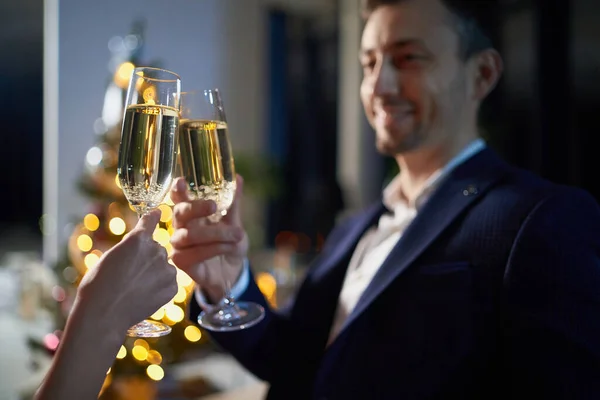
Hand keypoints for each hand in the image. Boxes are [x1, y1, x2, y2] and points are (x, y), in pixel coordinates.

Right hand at [76, 210, 176, 332]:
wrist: (104, 313)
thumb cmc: (98, 285)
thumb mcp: (109, 257)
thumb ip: (128, 247)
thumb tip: (138, 244)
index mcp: (137, 239)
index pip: (150, 221)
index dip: (153, 217)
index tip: (159, 212)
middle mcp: (156, 250)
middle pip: (156, 249)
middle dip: (148, 257)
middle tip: (131, 274)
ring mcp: (166, 269)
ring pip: (164, 267)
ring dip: (155, 273)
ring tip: (136, 288)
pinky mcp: (173, 287)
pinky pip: (169, 283)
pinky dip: (160, 288)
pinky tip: (144, 296)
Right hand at [169, 175, 248, 301]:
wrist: (233, 272)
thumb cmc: (228, 244)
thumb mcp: (234, 222)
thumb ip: (233, 202)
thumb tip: (238, 177)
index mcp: (191, 214)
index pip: (178, 199)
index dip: (177, 190)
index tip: (182, 181)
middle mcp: (181, 228)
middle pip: (179, 213)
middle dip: (196, 208)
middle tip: (214, 206)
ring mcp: (179, 246)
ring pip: (189, 235)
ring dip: (215, 233)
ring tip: (238, 234)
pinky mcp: (183, 263)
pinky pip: (193, 254)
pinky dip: (214, 248)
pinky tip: (228, 247)